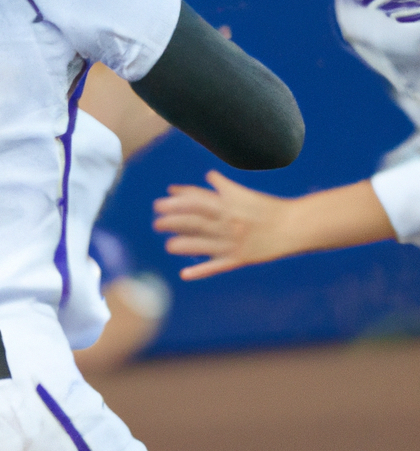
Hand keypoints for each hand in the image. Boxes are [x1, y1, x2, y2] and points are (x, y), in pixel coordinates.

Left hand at [152, 169, 291, 279]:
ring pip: (202, 244)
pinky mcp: (240, 259)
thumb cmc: (268, 207)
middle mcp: (228, 223)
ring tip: (168, 245)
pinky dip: (201, 270)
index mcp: (228, 205)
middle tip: (156, 223)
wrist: (294, 226)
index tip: (161, 202)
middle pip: (195, 222)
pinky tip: (184, 274)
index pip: (196, 201)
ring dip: (183, 245)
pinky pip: (218, 266)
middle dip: (173, 222)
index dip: (177, 201)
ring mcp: (234, 243)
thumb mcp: (244, 192)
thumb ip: (223, 186)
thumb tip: (208, 176)